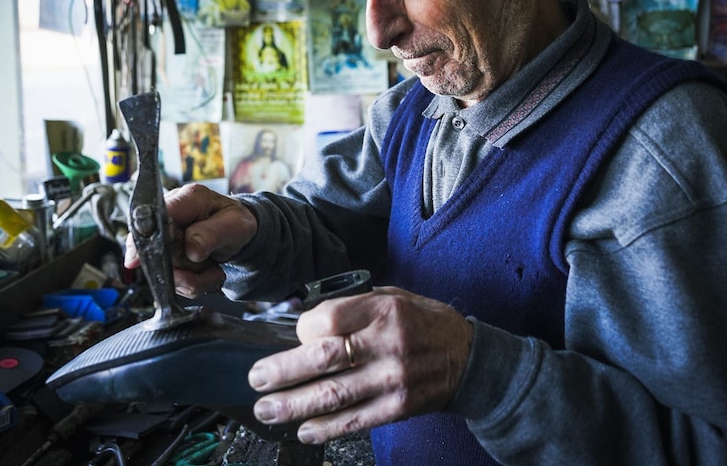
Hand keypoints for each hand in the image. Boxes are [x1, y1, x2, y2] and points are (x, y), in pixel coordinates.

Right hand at [123, 183, 257, 296]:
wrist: (238, 234)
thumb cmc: (235, 222)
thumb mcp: (236, 225)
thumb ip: (213, 234)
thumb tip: (191, 249)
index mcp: (188, 199)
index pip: (155, 214)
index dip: (143, 238)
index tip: (137, 259)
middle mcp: (170, 216)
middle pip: (153, 248)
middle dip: (181, 268)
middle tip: (208, 267)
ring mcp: (165, 237)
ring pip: (164, 270)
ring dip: (191, 278)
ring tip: (212, 268)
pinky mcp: (166, 256)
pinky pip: (173, 280)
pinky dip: (192, 283)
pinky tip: (206, 272)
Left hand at [247, 287, 473, 443]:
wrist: (469, 358)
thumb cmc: (425, 322)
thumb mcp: (393, 297)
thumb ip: (353, 307)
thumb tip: (305, 324)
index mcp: (383, 309)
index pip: (328, 319)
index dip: (302, 329)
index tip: (294, 335)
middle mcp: (387, 343)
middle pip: (322, 359)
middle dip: (282, 371)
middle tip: (257, 379)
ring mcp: (393, 378)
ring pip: (332, 395)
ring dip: (292, 405)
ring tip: (267, 409)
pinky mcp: (398, 407)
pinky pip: (354, 421)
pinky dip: (325, 427)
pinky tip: (303, 428)